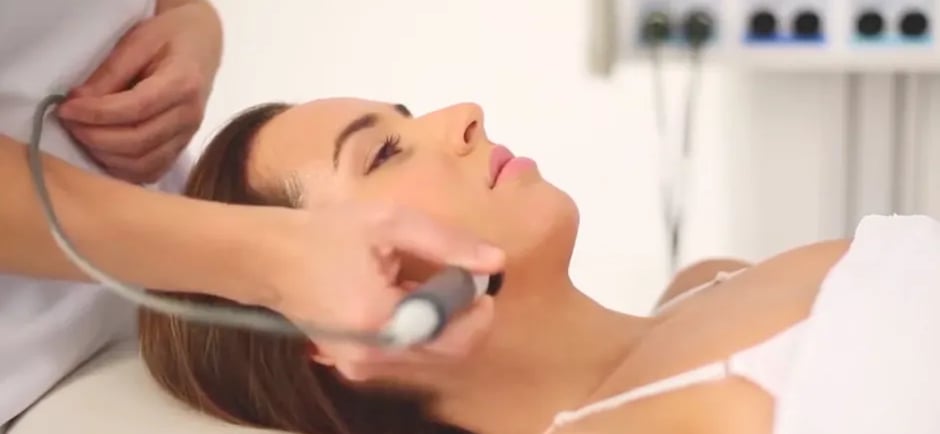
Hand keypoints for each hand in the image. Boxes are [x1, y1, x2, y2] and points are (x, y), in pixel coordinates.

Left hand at [56, 1, 222, 183]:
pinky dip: (123, 170)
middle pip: (139, 141)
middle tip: (70, 123)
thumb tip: (79, 102)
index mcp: (183, 83)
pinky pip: (151, 172)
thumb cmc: (169, 39)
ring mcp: (188, 136)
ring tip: (83, 136)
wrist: (200, 47)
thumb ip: (110, 73)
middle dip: (96, 137)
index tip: (66, 109)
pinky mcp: (182, 148)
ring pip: (144, 163)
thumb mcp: (137, 41)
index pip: (136, 108)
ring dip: (106, 156)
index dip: (97, 113)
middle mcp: (190, 115)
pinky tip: (104, 153)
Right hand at [266, 201, 505, 381]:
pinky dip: (419, 327)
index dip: (478, 311)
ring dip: (442, 321)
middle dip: (463, 316)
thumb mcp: (390, 224)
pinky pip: (406, 352)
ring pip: (429, 354)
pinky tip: (404, 294)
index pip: (455, 338)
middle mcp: (372, 357)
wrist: (267, 258)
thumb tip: (495, 262)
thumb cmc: (323, 234)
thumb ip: (448, 244)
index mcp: (381, 323)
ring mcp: (361, 366)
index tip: (479, 279)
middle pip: (446, 352)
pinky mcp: (355, 364)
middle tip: (459, 277)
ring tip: (424, 280)